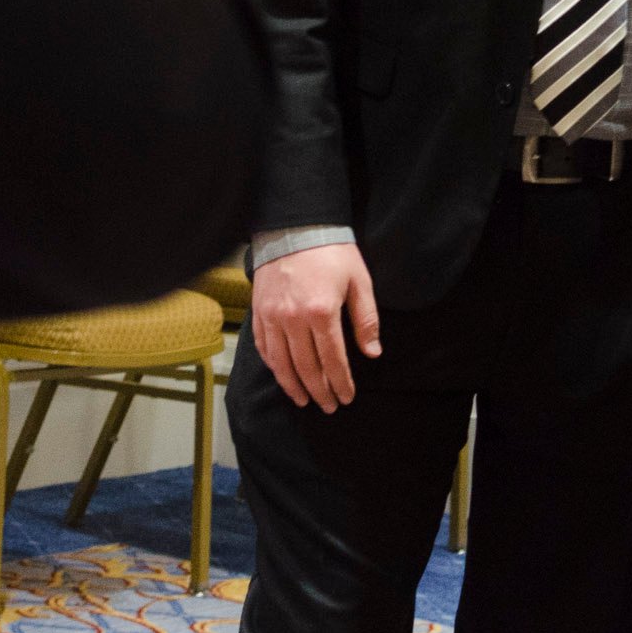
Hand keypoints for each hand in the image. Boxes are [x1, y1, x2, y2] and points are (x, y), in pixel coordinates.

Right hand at [248, 242, 380, 412]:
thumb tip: (373, 353)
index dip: (341, 383)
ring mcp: (272, 316)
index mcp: (322, 312)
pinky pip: (264, 346)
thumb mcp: (359, 281)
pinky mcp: (259, 310)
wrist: (295, 225)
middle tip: (328, 406)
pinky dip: (273, 365)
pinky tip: (282, 375)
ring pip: (281, 363)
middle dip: (320, 391)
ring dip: (293, 386)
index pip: (332, 360)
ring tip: (304, 400)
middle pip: (306, 367)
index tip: (347, 398)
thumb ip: (366, 320)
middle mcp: (294, 319)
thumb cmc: (332, 252)